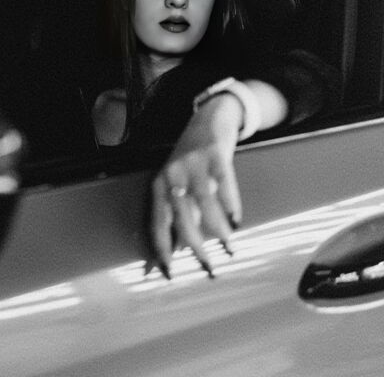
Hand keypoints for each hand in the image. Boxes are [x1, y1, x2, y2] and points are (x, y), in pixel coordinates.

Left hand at [149, 93, 242, 278]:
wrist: (206, 120)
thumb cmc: (189, 161)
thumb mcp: (176, 184)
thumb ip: (175, 214)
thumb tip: (174, 250)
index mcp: (159, 185)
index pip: (157, 223)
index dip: (162, 249)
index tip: (171, 274)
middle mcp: (173, 175)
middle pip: (181, 217)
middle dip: (195, 247)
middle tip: (209, 268)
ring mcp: (194, 164)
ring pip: (204, 203)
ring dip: (217, 230)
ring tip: (229, 249)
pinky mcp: (215, 155)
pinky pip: (224, 183)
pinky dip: (231, 204)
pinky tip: (236, 221)